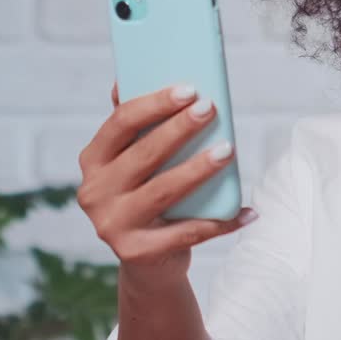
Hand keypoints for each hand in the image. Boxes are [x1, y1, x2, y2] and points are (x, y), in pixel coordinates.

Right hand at [77, 82, 255, 287]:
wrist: (148, 260)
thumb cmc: (147, 194)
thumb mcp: (134, 160)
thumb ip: (133, 126)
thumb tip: (125, 79)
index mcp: (93, 161)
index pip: (120, 124)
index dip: (154, 104)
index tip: (189, 89)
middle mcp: (95, 192)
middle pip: (144, 155)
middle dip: (179, 129)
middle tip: (210, 109)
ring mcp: (112, 225)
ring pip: (164, 191)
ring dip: (199, 169)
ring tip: (228, 151)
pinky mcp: (137, 252)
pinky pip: (187, 232)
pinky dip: (220, 222)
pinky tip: (247, 211)